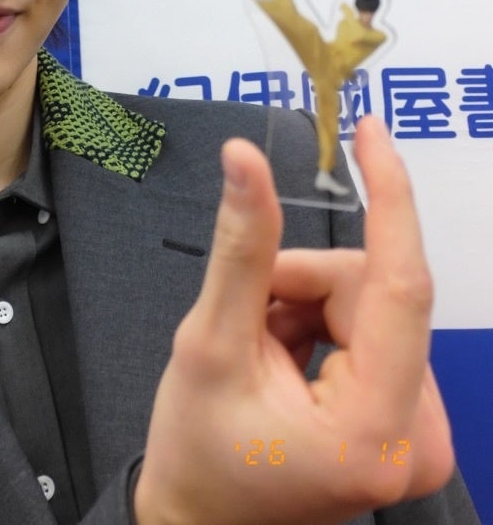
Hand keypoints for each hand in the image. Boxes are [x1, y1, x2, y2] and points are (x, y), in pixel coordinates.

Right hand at [134, 117, 454, 524]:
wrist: (201, 523)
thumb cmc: (198, 452)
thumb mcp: (210, 344)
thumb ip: (240, 248)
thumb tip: (245, 160)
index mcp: (374, 430)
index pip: (401, 286)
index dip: (389, 198)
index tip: (371, 132)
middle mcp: (419, 436)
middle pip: (376, 291)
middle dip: (304, 283)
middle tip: (249, 317)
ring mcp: (420, 432)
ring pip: (372, 301)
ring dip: (308, 302)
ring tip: (262, 346)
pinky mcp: (409, 419)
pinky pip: (374, 325)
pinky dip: (322, 321)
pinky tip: (285, 355)